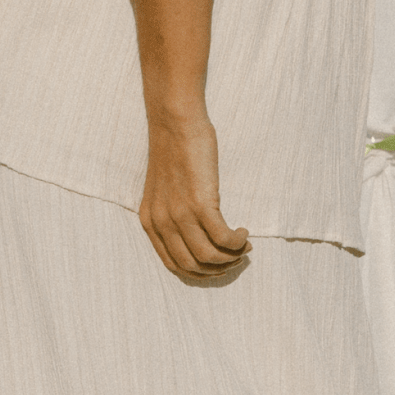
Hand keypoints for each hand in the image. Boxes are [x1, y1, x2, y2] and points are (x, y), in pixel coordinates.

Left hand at [138, 111, 250, 278]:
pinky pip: (224, 238)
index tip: (218, 265)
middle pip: (193, 266)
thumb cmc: (173, 150)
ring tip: (243, 245)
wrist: (174, 122)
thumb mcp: (163, 190)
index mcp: (150, 222)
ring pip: (210, 257)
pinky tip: (244, 231)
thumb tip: (196, 235)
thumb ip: (171, 214)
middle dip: (218, 269)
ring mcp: (180, 215)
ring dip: (232, 257)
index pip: (174, 264)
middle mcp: (162, 223)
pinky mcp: (200, 203)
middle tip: (236, 258)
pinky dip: (237, 241)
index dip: (200, 271)